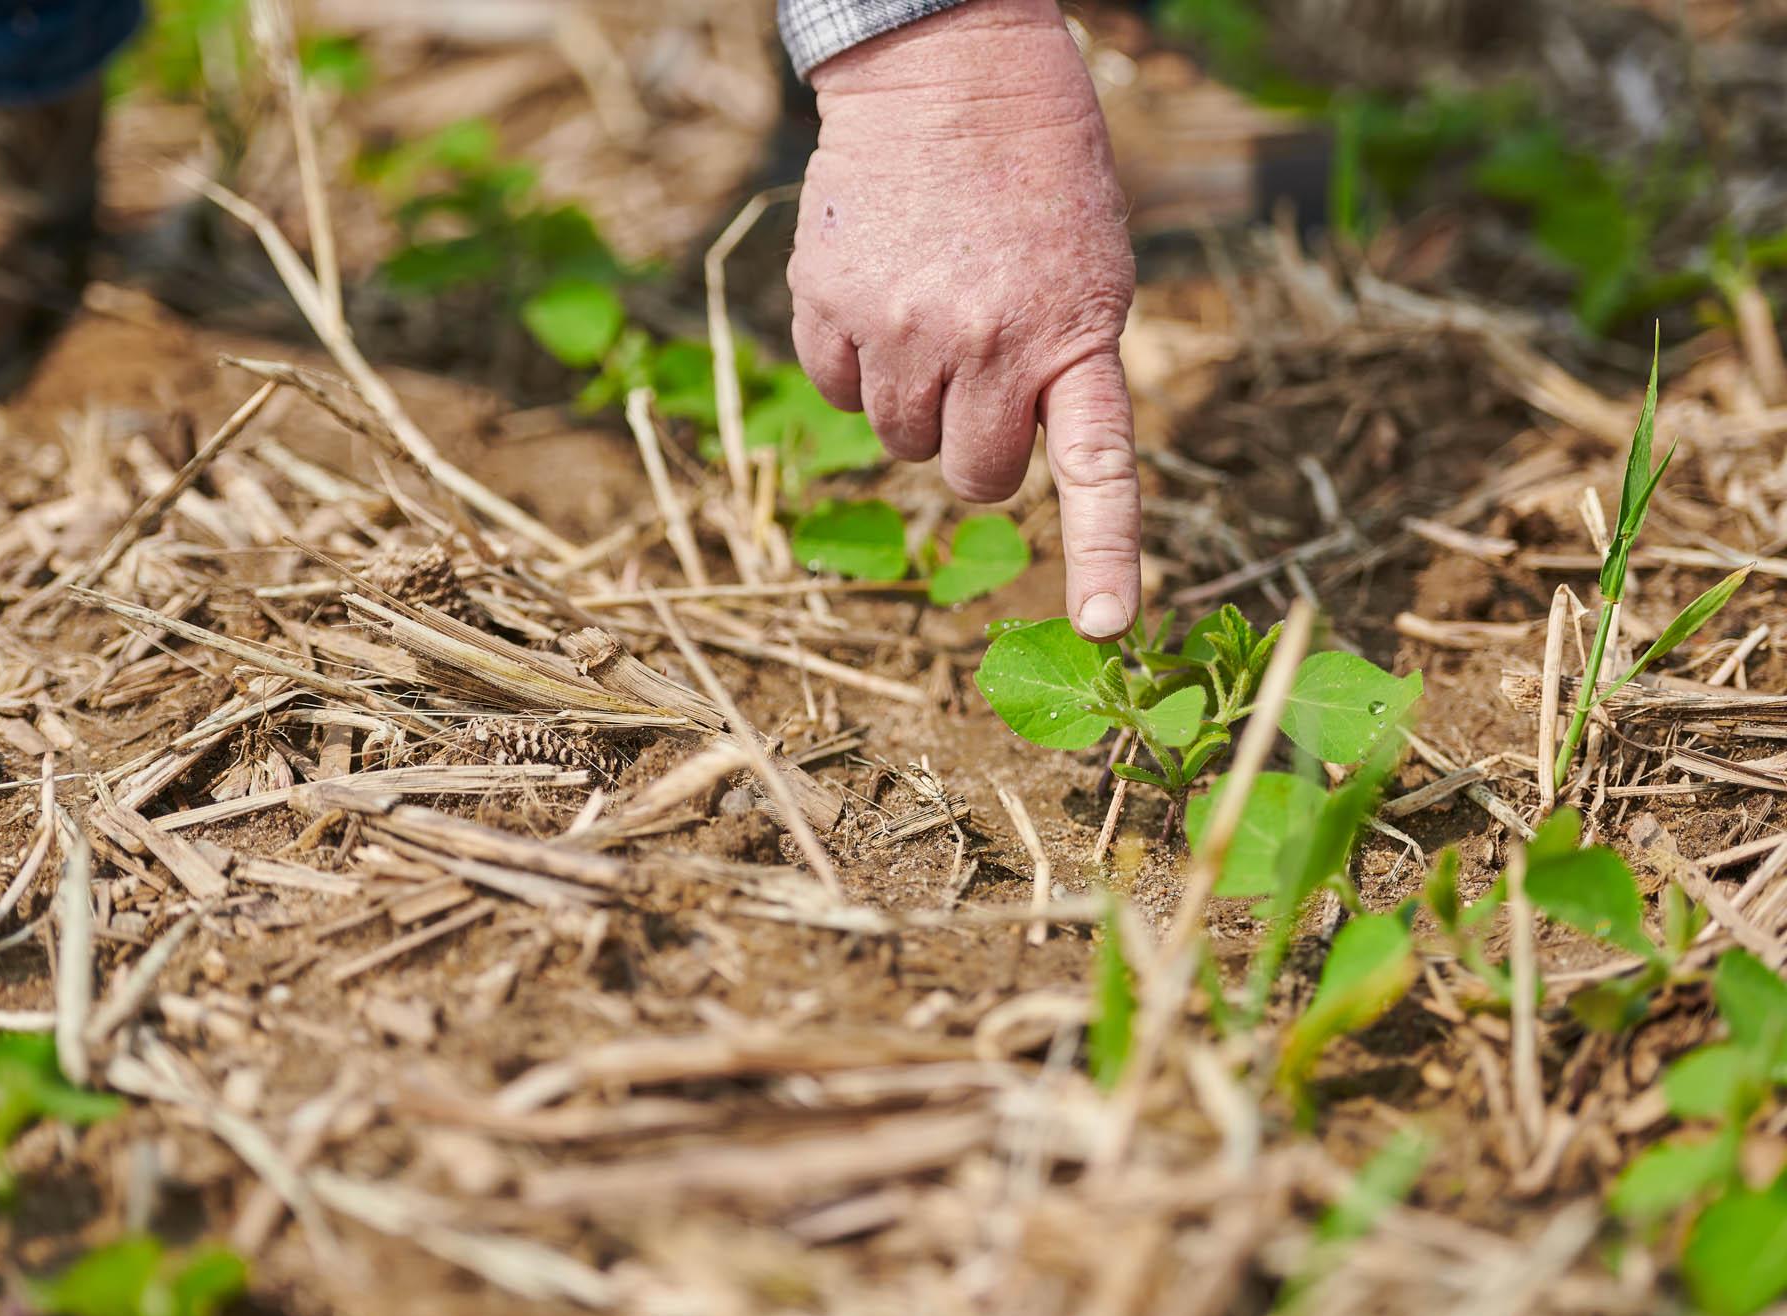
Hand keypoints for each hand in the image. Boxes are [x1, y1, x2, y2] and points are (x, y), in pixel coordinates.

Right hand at [789, 0, 1139, 638]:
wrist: (950, 69)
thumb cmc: (1036, 174)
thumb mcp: (1091, 265)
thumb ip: (1063, 362)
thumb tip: (1006, 449)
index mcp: (1074, 333)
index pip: (1097, 466)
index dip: (1106, 555)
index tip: (1107, 628)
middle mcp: (985, 341)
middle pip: (967, 474)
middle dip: (973, 447)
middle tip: (983, 380)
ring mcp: (900, 326)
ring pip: (893, 439)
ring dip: (911, 399)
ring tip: (930, 312)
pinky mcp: (828, 302)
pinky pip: (834, 386)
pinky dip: (853, 358)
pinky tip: (879, 292)